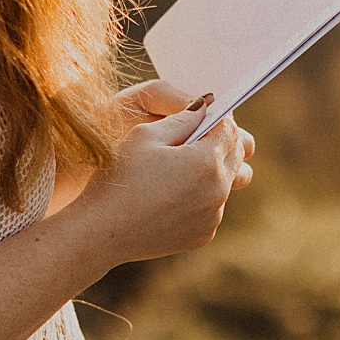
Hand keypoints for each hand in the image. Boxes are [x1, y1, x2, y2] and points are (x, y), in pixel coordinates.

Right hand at [72, 96, 248, 269]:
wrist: (102, 231)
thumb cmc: (120, 177)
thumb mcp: (145, 135)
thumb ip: (182, 117)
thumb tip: (206, 105)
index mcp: (207, 162)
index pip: (230, 130)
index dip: (217, 118)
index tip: (201, 116)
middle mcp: (218, 190)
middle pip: (237, 156)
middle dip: (221, 142)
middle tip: (194, 137)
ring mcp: (213, 216)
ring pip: (228, 182)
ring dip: (214, 170)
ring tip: (184, 167)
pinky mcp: (204, 234)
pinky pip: (213, 207)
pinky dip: (202, 196)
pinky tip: (172, 194)